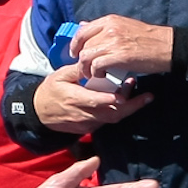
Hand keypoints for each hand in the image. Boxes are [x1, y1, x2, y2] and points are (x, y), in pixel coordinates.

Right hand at [33, 63, 153, 133]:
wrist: (39, 113)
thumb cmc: (50, 91)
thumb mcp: (59, 76)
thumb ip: (77, 69)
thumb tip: (91, 59)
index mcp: (74, 99)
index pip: (95, 100)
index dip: (111, 98)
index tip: (125, 93)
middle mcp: (83, 114)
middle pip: (111, 113)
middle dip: (131, 106)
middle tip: (148, 97)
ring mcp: (87, 123)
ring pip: (112, 118)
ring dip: (128, 107)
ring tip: (141, 95)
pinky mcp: (90, 128)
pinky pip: (107, 120)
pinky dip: (118, 111)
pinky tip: (126, 99)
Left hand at [72, 15, 173, 79]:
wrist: (167, 47)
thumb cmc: (148, 39)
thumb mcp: (124, 26)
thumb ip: (104, 28)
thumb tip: (83, 25)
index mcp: (110, 20)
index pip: (82, 31)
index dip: (75, 44)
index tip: (75, 54)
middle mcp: (109, 28)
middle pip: (83, 45)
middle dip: (81, 60)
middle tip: (85, 69)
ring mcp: (113, 42)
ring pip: (86, 56)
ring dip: (86, 69)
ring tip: (92, 75)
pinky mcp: (119, 56)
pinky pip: (97, 66)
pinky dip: (96, 73)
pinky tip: (102, 76)